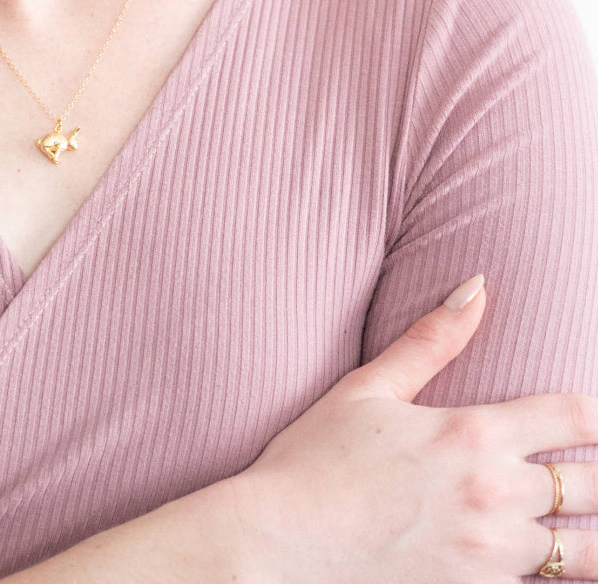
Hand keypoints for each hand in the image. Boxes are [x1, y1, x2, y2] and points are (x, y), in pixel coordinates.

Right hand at [230, 274, 597, 581]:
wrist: (277, 541)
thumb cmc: (313, 460)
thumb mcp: (366, 389)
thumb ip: (429, 341)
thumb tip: (477, 287)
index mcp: (471, 434)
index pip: (574, 416)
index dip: (596, 414)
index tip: (593, 417)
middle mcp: (494, 494)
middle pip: (594, 484)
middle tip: (597, 472)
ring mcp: (491, 555)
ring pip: (587, 553)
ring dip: (595, 536)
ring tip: (592, 528)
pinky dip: (558, 577)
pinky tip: (556, 566)